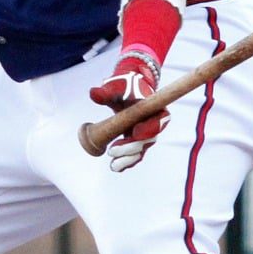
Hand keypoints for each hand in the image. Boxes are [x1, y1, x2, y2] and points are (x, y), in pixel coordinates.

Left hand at [88, 50, 168, 171]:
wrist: (126, 90)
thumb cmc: (123, 86)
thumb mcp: (115, 86)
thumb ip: (106, 91)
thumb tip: (93, 94)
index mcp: (155, 108)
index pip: (159, 121)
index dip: (149, 128)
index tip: (134, 132)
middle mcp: (155, 124)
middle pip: (148, 140)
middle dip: (130, 148)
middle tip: (112, 150)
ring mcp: (146, 135)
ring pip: (141, 151)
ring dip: (128, 159)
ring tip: (113, 165)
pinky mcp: (137, 142)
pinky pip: (134, 155)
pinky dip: (126, 162)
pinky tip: (115, 167)